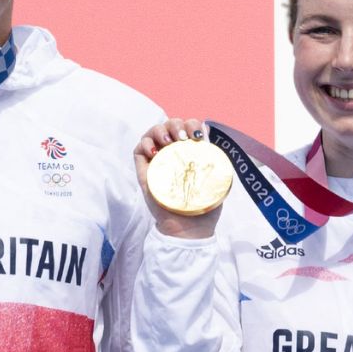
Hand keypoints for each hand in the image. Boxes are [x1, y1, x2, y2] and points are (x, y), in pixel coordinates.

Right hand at [132, 118, 219, 239]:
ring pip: (153, 132)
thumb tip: (208, 131)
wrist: (187, 227)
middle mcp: (172, 152)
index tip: (198, 136)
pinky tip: (155, 152)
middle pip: (169, 125)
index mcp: (189, 152)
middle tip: (182, 138)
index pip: (187, 127)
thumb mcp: (214, 178)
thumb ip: (212, 157)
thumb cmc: (202, 206)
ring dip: (159, 130)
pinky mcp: (144, 170)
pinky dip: (144, 144)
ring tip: (167, 142)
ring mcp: (157, 160)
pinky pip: (138, 149)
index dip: (191, 124)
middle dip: (176, 124)